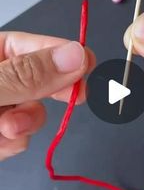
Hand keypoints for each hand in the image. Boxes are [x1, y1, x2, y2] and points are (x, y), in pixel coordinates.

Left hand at [0, 31, 95, 160]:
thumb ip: (27, 75)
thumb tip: (75, 56)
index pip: (28, 45)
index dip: (60, 51)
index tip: (88, 62)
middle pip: (36, 79)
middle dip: (49, 92)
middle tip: (76, 97)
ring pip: (31, 111)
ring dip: (26, 123)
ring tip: (6, 130)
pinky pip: (19, 137)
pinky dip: (13, 144)